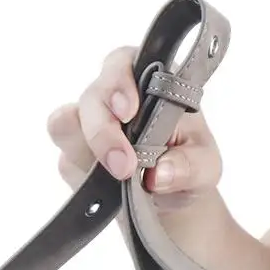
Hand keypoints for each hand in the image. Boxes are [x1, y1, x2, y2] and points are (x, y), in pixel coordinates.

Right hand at [46, 45, 222, 210]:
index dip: (119, 83)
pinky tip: (105, 190)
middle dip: (102, 130)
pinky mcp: (73, 158)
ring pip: (64, 123)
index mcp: (147, 81)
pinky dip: (81, 176)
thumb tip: (160, 173)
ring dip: (84, 150)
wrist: (169, 206)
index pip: (123, 63)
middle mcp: (112, 99)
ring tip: (115, 178)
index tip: (129, 112)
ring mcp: (87, 128)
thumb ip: (190, 166)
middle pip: (91, 96)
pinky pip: (64, 161)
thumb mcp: (205, 168)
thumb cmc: (188, 169)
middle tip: (123, 165)